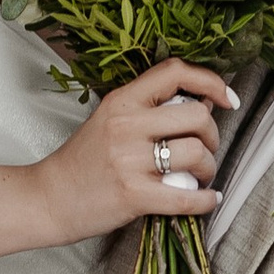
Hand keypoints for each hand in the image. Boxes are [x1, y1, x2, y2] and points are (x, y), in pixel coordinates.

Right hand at [36, 58, 234, 243]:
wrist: (48, 198)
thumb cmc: (82, 162)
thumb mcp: (110, 120)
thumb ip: (150, 109)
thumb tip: (204, 103)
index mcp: (121, 101)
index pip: (175, 72)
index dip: (210, 81)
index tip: (226, 98)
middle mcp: (126, 125)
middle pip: (197, 115)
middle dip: (213, 135)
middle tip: (206, 149)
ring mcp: (129, 161)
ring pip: (197, 153)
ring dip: (209, 168)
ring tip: (200, 177)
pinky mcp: (133, 195)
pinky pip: (187, 197)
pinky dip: (206, 200)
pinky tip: (207, 199)